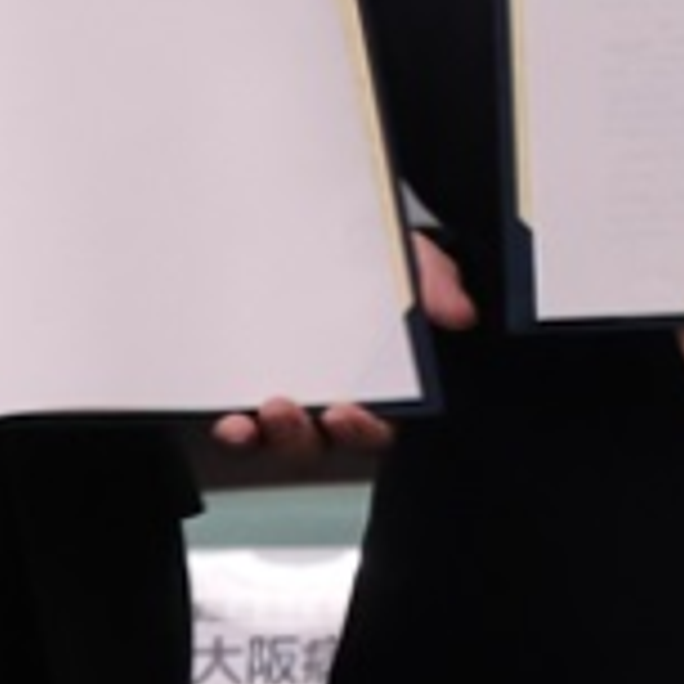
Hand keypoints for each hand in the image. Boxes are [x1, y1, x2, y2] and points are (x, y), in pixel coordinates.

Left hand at [210, 232, 474, 463]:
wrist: (341, 242)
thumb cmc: (384, 265)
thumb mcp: (415, 262)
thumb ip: (436, 284)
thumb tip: (457, 312)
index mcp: (384, 385)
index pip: (378, 427)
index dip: (361, 429)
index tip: (343, 413)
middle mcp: (336, 403)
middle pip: (319, 442)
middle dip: (299, 435)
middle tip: (283, 409)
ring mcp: (294, 400)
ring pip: (278, 440)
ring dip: (263, 437)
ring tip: (248, 418)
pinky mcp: (254, 389)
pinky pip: (244, 425)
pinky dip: (235, 429)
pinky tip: (226, 418)